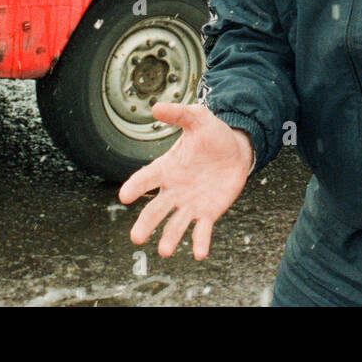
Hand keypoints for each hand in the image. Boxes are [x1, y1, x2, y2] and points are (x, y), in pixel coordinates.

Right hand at [118, 102, 251, 259]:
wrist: (236, 150)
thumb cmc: (212, 134)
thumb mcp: (197, 118)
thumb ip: (178, 114)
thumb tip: (156, 107)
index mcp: (167, 168)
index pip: (146, 178)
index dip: (135, 186)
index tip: (124, 196)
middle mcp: (174, 190)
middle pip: (155, 209)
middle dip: (146, 223)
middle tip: (136, 238)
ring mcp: (189, 204)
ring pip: (175, 224)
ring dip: (170, 238)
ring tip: (165, 251)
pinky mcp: (208, 213)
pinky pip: (201, 230)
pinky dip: (199, 242)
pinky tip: (198, 253)